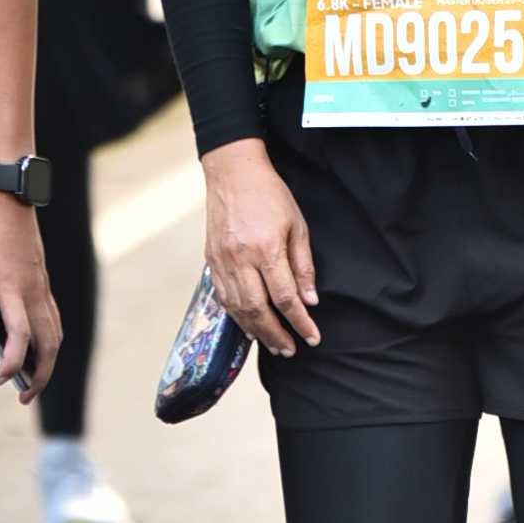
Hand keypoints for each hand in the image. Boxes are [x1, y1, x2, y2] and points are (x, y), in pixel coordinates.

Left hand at [0, 192, 61, 403]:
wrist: (8, 196)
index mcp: (11, 286)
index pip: (20, 335)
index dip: (13, 362)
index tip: (1, 379)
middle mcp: (33, 289)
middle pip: (49, 343)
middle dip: (39, 376)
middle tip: (22, 397)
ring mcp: (42, 285)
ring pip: (56, 333)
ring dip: (47, 361)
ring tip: (30, 381)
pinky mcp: (43, 280)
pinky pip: (53, 318)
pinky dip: (49, 341)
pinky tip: (35, 350)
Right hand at [202, 138, 320, 356]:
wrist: (233, 172)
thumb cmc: (270, 195)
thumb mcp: (297, 225)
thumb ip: (303, 265)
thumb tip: (309, 300)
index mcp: (266, 248)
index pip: (286, 297)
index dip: (301, 322)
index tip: (312, 337)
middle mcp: (241, 258)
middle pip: (259, 310)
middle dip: (276, 335)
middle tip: (289, 350)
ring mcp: (222, 260)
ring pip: (238, 307)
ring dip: (256, 330)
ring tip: (272, 344)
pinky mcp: (211, 259)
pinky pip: (223, 296)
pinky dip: (236, 315)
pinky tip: (248, 324)